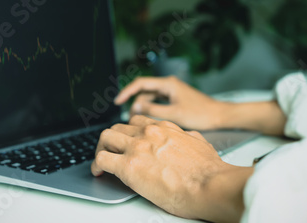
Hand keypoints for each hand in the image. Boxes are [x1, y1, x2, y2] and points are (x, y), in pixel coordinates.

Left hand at [91, 115, 252, 221]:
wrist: (210, 185)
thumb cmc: (209, 171)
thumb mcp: (201, 143)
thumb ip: (189, 138)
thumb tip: (189, 139)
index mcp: (164, 128)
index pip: (137, 122)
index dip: (129, 133)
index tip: (127, 142)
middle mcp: (148, 133)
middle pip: (118, 127)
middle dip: (112, 140)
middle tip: (111, 151)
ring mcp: (137, 147)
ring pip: (106, 137)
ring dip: (101, 149)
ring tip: (102, 161)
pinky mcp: (128, 166)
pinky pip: (101, 159)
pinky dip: (96, 165)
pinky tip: (99, 172)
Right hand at [114, 76, 222, 130]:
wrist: (219, 116)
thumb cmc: (200, 114)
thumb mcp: (173, 114)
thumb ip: (152, 110)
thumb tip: (134, 108)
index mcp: (168, 84)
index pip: (141, 83)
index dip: (127, 92)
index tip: (117, 101)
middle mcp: (169, 85)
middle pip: (145, 90)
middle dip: (134, 102)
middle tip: (128, 117)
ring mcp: (172, 91)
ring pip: (151, 97)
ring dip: (143, 107)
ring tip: (137, 120)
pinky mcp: (175, 98)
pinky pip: (158, 101)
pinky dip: (151, 109)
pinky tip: (149, 119)